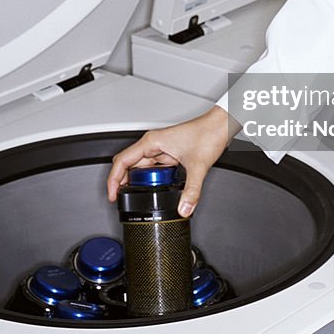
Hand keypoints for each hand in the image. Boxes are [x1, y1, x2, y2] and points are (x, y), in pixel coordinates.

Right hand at [106, 105, 238, 216]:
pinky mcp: (168, 153)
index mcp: (152, 142)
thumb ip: (191, 191)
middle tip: (122, 200)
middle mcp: (153, 144)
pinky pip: (153, 168)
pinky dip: (150, 179)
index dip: (113, 180)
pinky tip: (155, 189)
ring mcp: (160, 148)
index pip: (122, 161)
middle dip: (123, 183)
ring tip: (137, 197)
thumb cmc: (208, 133)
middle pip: (128, 165)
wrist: (220, 125)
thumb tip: (184, 208)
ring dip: (137, 182)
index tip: (113, 195)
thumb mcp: (198, 166)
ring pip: (140, 167)